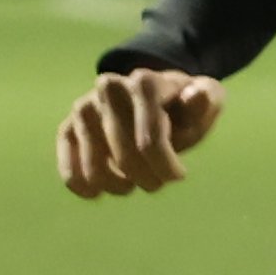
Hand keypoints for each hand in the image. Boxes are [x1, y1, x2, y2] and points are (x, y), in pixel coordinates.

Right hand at [57, 69, 224, 197]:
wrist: (154, 101)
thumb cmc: (183, 108)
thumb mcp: (205, 101)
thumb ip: (206, 99)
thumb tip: (198, 97)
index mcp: (144, 82)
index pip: (150, 139)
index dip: (166, 167)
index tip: (179, 175)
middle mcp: (109, 88)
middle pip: (124, 155)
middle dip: (146, 178)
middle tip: (158, 182)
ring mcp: (85, 107)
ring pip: (94, 165)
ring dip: (117, 185)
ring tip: (132, 183)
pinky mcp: (68, 126)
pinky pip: (68, 164)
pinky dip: (81, 184)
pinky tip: (97, 192)